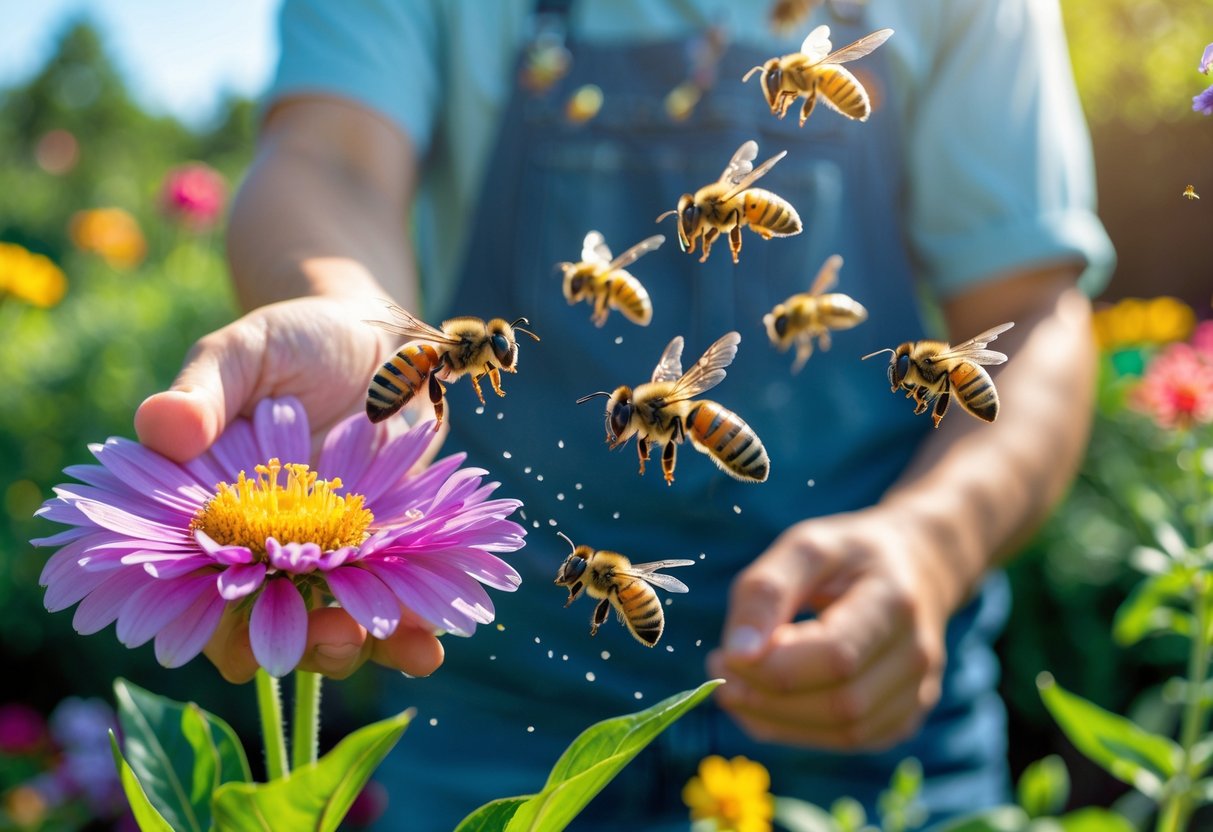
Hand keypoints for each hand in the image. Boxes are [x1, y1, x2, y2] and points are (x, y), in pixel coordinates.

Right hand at [135, 296, 444, 681]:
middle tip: (340, 638)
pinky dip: (419, 618)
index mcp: (219, 522)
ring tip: (414, 650)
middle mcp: (274, 552)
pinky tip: (436, 635)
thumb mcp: (244, 352)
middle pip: (279, 626)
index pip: (200, 597)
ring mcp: (337, 555)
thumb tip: (159, 425)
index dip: (214, 632)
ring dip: (372, 644)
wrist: (378, 338)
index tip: (241, 649)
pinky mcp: (390, 545)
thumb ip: (205, 388)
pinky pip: (399, 592)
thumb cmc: (295, 340)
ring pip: (343, 621)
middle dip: (308, 645)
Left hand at [707, 508, 958, 750]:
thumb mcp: (805, 547)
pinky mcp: (905, 716)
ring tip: (736, 685)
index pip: (836, 656)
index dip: (773, 665)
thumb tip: (735, 655)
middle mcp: (917, 655)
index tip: (724, 653)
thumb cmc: (848, 554)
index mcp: (894, 602)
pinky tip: (765, 701)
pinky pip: (846, 740)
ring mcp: (918, 692)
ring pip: (843, 732)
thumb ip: (766, 592)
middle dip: (767, 696)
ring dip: (776, 718)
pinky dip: (796, 728)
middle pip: (840, 704)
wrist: (914, 568)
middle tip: (720, 669)